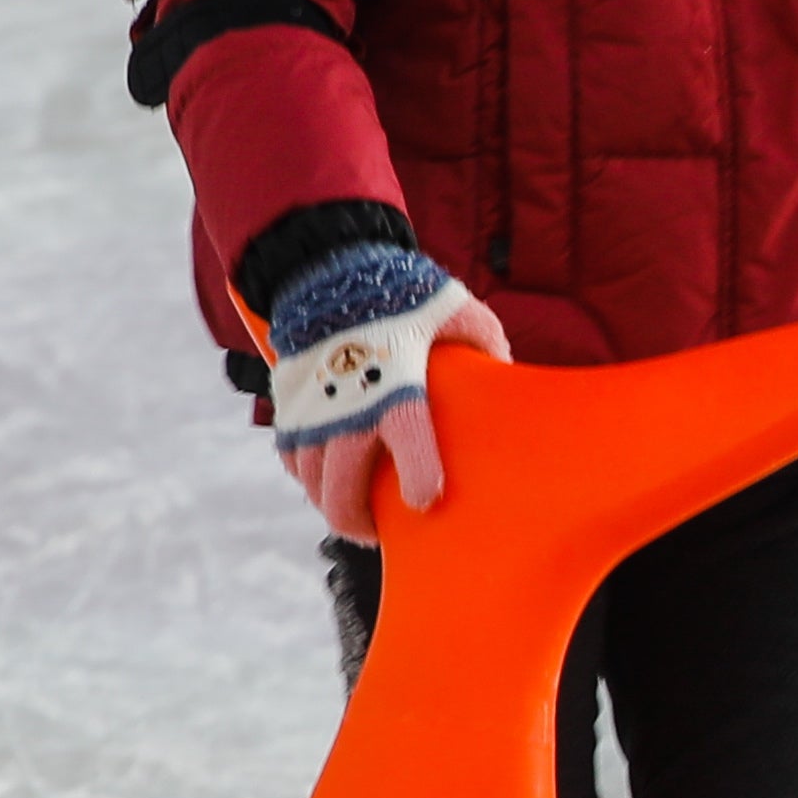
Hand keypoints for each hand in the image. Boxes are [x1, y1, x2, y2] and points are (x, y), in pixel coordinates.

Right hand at [266, 255, 515, 538]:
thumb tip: (509, 382)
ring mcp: (310, 408)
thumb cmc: (403, 291)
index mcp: (397, 382)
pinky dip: (308, 475)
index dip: (419, 477)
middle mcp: (347, 404)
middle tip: (381, 533)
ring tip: (357, 512)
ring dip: (332, 503)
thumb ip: (488, 348)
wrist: (329, 264)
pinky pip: (291, 458)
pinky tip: (328, 478)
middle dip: (359, 522)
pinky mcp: (287, 404)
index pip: (408, 441)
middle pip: (340, 489)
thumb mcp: (457, 311)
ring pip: (310, 482)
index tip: (426, 502)